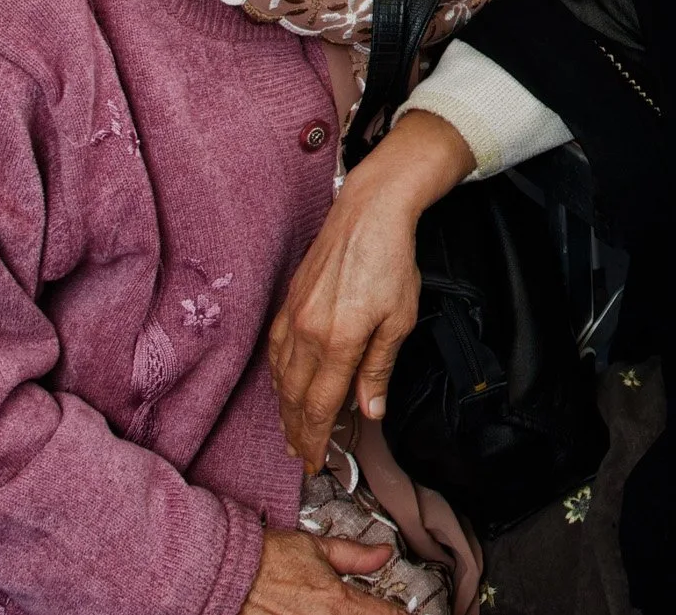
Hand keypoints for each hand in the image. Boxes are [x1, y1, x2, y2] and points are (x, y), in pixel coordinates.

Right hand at [245, 527, 405, 613]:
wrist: (225, 573)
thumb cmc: (266, 560)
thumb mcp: (316, 548)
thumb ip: (354, 556)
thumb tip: (382, 553)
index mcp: (337, 603)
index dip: (397, 613)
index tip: (399, 611)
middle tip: (366, 608)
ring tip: (334, 609)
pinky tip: (316, 612)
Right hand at [269, 111, 475, 467]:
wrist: (369, 212)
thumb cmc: (391, 261)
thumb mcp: (399, 319)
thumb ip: (379, 368)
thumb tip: (369, 411)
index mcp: (338, 342)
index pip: (321, 407)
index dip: (317, 439)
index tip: (316, 463)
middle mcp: (307, 333)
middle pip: (295, 398)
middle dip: (298, 433)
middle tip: (302, 458)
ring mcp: (293, 317)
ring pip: (281, 378)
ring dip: (285, 410)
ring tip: (293, 432)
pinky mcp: (288, 303)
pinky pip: (276, 352)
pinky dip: (278, 378)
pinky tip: (284, 388)